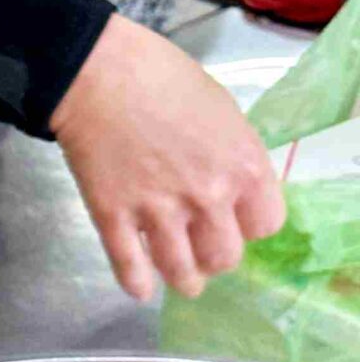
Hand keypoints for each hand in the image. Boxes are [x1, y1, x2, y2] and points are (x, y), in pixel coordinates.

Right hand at [53, 16, 284, 300]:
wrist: (96, 72)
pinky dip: (135, 283)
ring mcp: (158, 211)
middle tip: (203, 251)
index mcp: (242, 167)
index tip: (235, 222)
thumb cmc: (161, 76)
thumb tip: (227, 183)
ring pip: (181, 270)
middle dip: (215, 258)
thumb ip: (231, 155)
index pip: (265, 225)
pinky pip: (128, 264)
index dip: (249, 226)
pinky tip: (139, 289)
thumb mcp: (222, 111)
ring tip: (181, 281)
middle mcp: (208, 197)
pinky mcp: (113, 215)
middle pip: (225, 256)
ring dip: (183, 280)